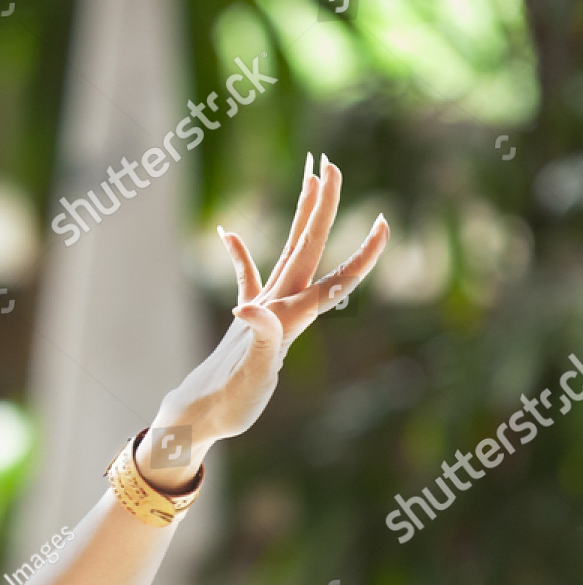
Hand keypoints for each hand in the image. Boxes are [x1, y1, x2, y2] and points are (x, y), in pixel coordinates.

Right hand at [140, 154, 389, 490]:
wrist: (199, 421)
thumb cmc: (225, 405)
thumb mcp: (246, 375)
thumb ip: (255, 340)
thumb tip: (248, 309)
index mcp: (290, 319)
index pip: (336, 280)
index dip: (362, 254)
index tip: (384, 221)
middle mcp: (283, 309)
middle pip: (310, 247)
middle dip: (323, 206)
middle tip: (329, 163)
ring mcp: (264, 313)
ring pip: (287, 252)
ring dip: (298, 216)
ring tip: (308, 178)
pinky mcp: (242, 322)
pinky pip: (246, 277)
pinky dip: (239, 253)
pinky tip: (229, 233)